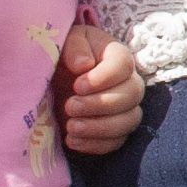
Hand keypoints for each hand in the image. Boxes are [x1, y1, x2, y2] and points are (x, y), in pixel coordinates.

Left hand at [55, 22, 147, 158]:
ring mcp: (125, 109)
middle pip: (131, 95)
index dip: (104, 77)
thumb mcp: (64, 42)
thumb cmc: (62, 57)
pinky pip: (116, 142)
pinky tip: (72, 140)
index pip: (124, 65)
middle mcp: (129, 82)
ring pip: (128, 121)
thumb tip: (84, 65)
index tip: (77, 85)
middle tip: (70, 106)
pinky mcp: (115, 131)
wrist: (55, 79)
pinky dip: (95, 144)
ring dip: (99, 127)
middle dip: (100, 104)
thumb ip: (74, 47)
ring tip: (70, 127)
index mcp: (118, 57)